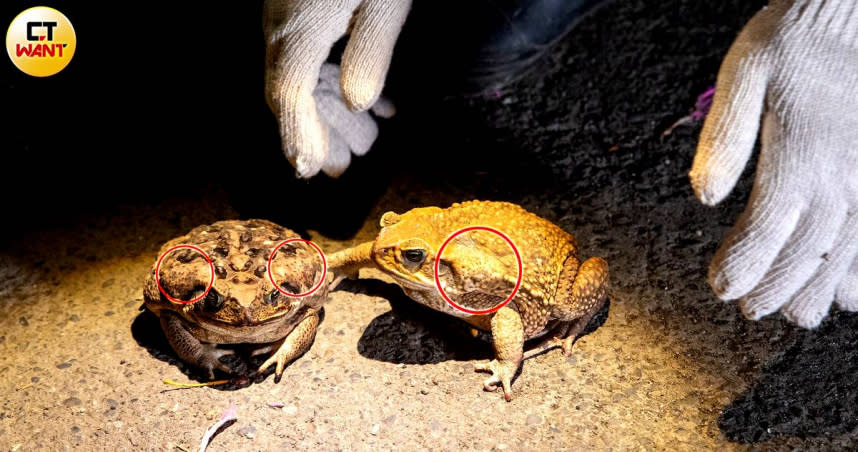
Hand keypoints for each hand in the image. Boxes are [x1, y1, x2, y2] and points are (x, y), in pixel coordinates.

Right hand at [263, 0, 409, 177]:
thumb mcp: (385, 3)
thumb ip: (369, 52)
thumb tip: (356, 105)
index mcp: (301, 29)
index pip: (289, 92)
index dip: (299, 134)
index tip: (309, 169)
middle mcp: (280, 24)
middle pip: (284, 89)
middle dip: (310, 132)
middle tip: (339, 168)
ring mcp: (283, 14)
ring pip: (292, 74)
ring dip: (324, 110)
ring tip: (360, 137)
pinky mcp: (294, 7)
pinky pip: (301, 53)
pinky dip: (329, 81)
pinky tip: (371, 102)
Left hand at [689, 0, 857, 327]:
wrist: (853, 16)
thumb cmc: (795, 40)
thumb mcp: (745, 71)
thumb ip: (725, 137)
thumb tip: (703, 196)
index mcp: (799, 156)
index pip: (764, 231)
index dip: (740, 266)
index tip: (719, 287)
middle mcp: (840, 178)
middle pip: (805, 253)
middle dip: (773, 287)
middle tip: (748, 310)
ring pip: (845, 253)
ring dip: (818, 288)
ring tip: (796, 314)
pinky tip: (851, 290)